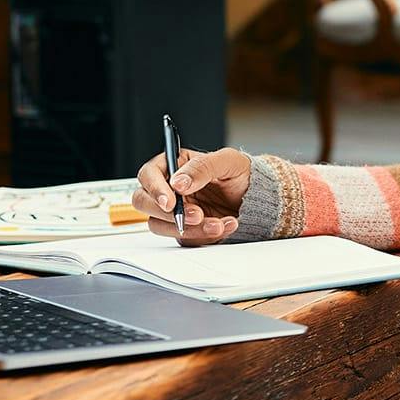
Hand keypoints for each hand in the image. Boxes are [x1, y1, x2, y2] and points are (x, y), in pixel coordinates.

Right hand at [133, 146, 251, 245]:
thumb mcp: (227, 161)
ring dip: (191, 228)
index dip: (154, 189)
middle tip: (197, 215)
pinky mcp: (184, 229)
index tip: (171, 202)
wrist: (255, 197)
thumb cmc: (239, 173)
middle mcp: (168, 188)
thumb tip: (177, 183)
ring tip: (220, 223)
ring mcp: (174, 211)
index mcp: (173, 165)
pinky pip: (184, 238)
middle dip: (169, 213)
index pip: (148, 175)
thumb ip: (201, 168)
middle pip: (144, 202)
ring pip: (161, 225)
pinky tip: (225, 225)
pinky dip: (204, 236)